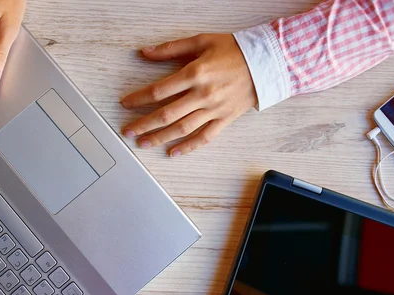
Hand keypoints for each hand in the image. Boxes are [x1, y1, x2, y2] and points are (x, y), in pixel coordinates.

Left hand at [121, 34, 256, 156]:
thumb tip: (144, 52)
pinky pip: (204, 137)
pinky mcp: (224, 119)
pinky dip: (187, 147)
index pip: (159, 90)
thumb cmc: (234, 50)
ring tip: (143, 143)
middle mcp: (203, 94)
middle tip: (127, 131)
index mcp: (195, 73)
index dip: (139, 98)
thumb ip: (171, 48)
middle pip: (166, 114)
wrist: (267, 62)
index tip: (126, 103)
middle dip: (143, 124)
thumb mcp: (201, 41)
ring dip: (159, 138)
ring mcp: (214, 110)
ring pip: (182, 129)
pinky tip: (172, 153)